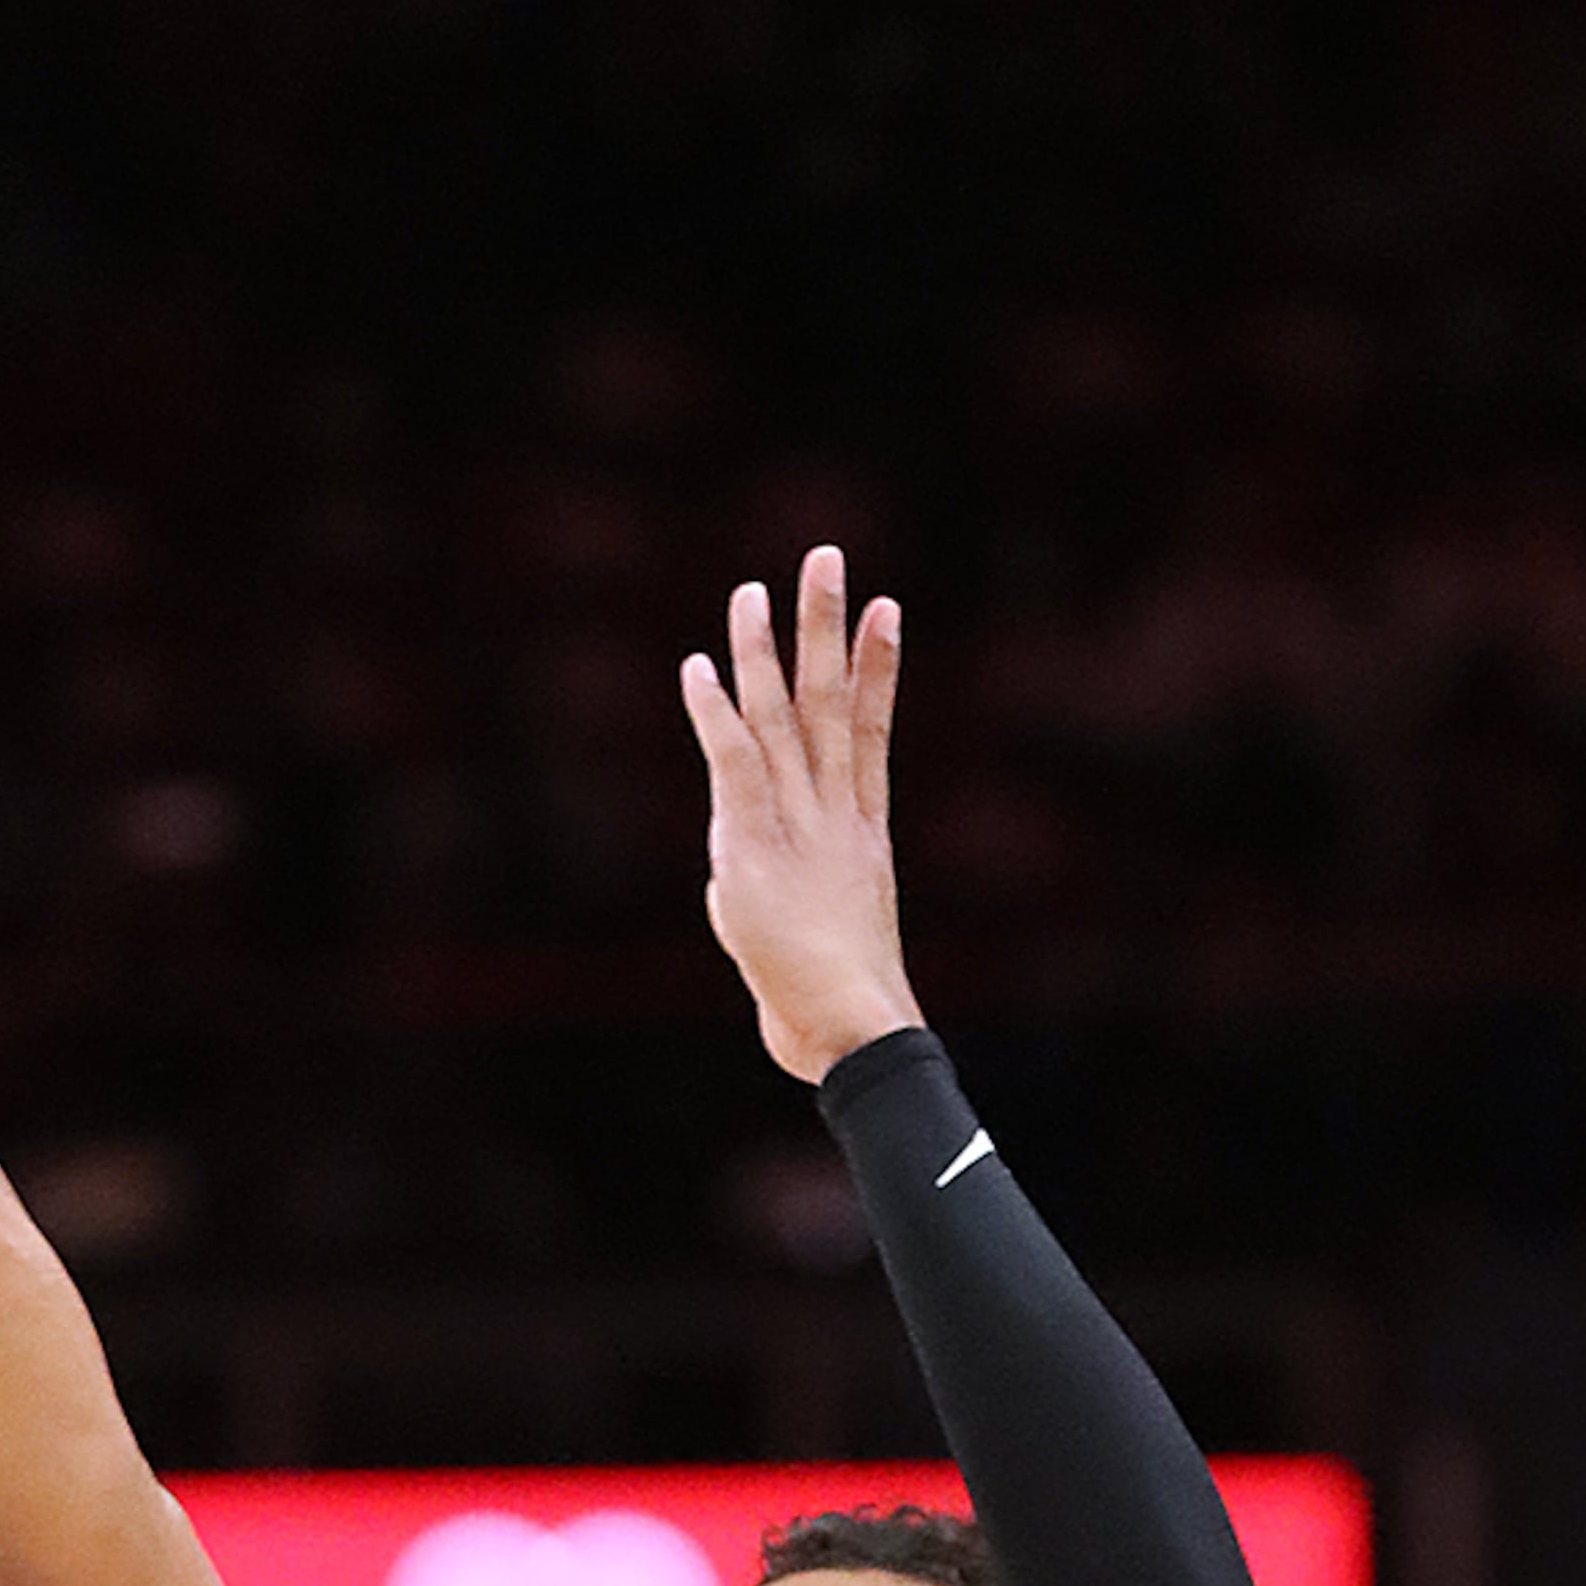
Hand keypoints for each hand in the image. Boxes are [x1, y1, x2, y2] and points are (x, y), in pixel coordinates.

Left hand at [680, 546, 917, 1087]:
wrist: (848, 1027)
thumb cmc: (831, 1004)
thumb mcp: (815, 930)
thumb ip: (782, 884)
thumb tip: (741, 874)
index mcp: (861, 828)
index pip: (869, 730)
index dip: (876, 668)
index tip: (886, 610)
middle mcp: (834, 812)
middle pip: (830, 701)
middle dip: (828, 626)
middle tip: (828, 557)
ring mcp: (799, 823)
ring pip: (783, 718)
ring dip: (766, 650)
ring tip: (756, 589)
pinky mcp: (757, 846)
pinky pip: (735, 764)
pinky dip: (715, 715)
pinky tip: (699, 668)